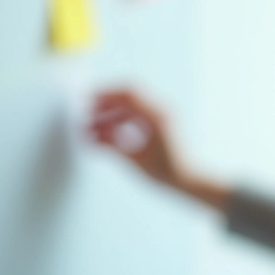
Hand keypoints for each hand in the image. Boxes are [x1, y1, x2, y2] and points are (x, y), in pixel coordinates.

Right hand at [87, 88, 232, 211]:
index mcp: (156, 117)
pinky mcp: (158, 122)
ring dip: (111, 113)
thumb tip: (89, 136)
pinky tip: (107, 133)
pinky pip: (135, 114)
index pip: (127, 94)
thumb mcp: (135, 160)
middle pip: (127, 96)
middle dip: (105, 103)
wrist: (187, 180)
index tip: (87, 103)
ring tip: (94, 128)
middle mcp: (160, 111)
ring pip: (129, 105)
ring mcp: (160, 115)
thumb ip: (111, 145)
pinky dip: (120, 119)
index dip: (105, 95)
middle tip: (87, 115)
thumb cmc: (165, 172)